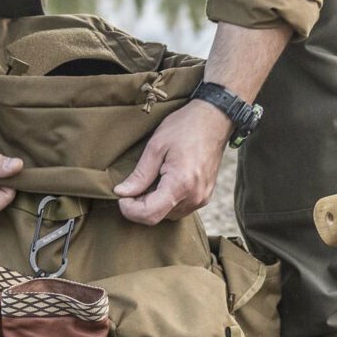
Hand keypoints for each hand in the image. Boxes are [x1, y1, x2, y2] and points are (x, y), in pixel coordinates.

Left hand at [114, 100, 229, 225]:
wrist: (214, 119)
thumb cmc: (185, 127)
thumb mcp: (156, 146)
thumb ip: (140, 174)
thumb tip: (122, 192)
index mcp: (180, 184)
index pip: (149, 215)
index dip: (129, 210)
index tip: (122, 195)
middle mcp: (194, 197)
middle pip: (158, 217)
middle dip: (140, 205)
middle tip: (133, 185)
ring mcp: (201, 198)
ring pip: (168, 215)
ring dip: (154, 204)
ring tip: (151, 180)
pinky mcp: (205, 197)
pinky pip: (180, 208)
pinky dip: (167, 200)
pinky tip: (164, 182)